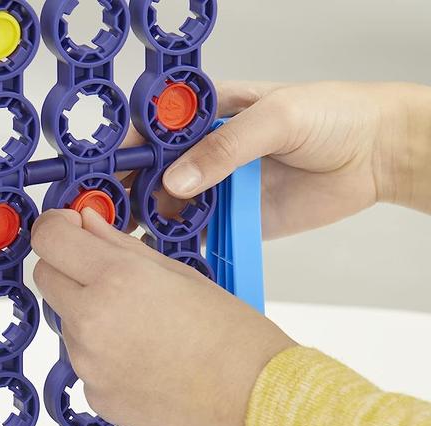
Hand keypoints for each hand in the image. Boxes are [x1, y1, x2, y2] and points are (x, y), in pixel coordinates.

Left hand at [31, 208, 293, 425]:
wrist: (253, 402)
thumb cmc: (233, 338)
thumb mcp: (179, 273)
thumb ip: (120, 246)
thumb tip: (86, 224)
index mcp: (116, 279)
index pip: (48, 238)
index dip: (56, 229)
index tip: (69, 231)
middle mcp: (91, 322)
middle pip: (46, 278)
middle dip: (68, 270)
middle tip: (108, 278)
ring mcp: (88, 364)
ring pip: (67, 323)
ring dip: (90, 317)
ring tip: (144, 331)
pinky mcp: (94, 396)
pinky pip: (84, 364)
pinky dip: (103, 358)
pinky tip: (144, 362)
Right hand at [121, 81, 428, 238]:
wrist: (373, 156)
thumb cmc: (332, 116)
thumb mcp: (277, 118)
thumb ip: (226, 146)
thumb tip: (176, 179)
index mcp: (208, 113)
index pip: (154, 131)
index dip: (127, 152)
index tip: (106, 176)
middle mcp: (204, 151)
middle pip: (151, 174)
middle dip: (127, 195)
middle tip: (109, 220)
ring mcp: (215, 188)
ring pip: (167, 208)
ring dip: (147, 225)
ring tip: (128, 244)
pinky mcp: (230, 220)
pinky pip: (195, 235)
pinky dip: (176, 247)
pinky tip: (160, 258)